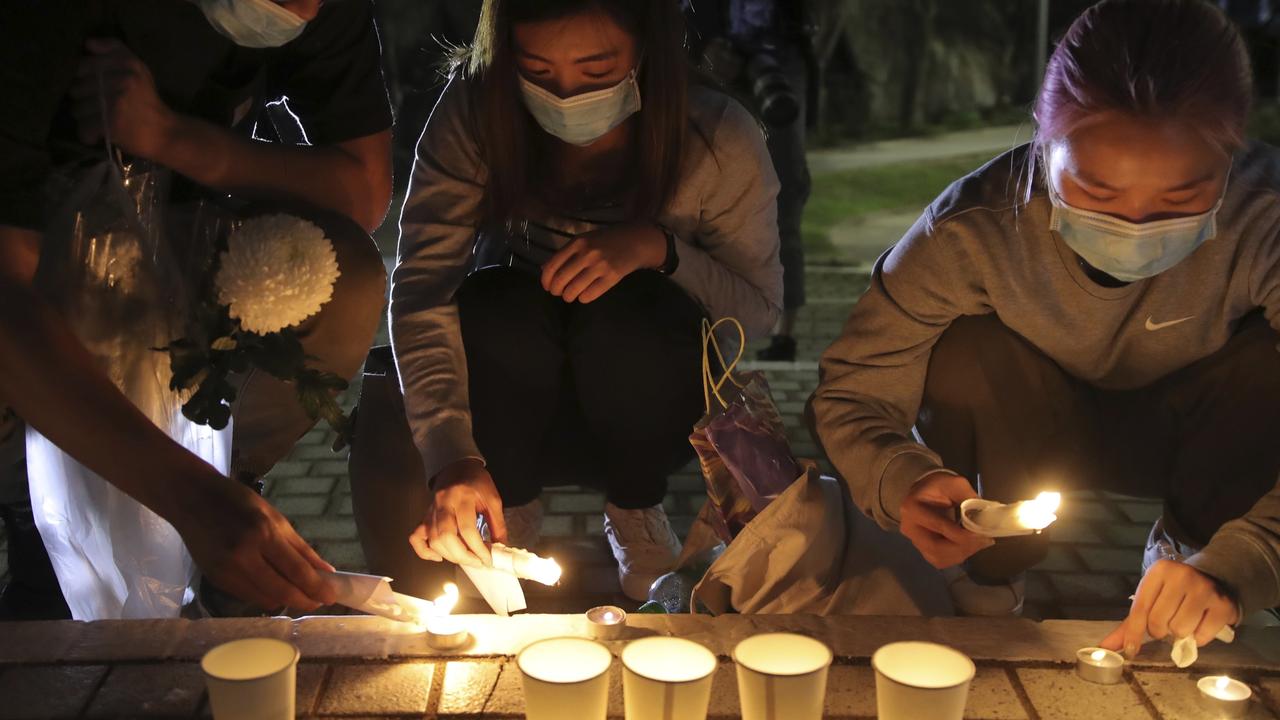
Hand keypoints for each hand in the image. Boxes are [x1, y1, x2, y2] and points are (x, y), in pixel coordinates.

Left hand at [68, 38, 176, 159]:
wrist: (165, 132)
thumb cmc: (147, 100)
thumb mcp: (138, 68)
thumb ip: (115, 49)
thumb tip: (88, 44)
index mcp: (128, 64)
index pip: (84, 66)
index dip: (83, 78)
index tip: (96, 87)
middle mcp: (122, 80)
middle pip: (77, 88)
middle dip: (83, 99)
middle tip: (99, 106)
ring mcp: (116, 103)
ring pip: (77, 108)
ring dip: (84, 117)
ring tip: (100, 119)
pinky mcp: (112, 124)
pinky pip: (84, 127)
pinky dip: (88, 134)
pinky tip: (99, 133)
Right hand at [169, 470, 336, 611]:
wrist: (192, 499)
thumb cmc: (238, 502)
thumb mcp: (275, 517)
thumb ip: (301, 548)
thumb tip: (326, 570)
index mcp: (263, 533)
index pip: (296, 570)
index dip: (317, 587)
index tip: (332, 596)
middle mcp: (244, 555)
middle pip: (282, 590)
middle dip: (305, 600)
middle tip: (320, 601)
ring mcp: (227, 570)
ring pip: (265, 598)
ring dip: (287, 601)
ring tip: (301, 596)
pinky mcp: (215, 579)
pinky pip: (248, 596)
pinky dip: (266, 596)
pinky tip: (276, 591)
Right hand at [409, 459, 507, 567]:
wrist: (457, 467)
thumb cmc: (477, 483)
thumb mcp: (493, 499)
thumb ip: (497, 524)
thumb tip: (501, 549)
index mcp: (462, 497)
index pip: (467, 529)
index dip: (478, 549)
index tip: (488, 560)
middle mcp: (443, 504)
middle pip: (446, 537)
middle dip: (463, 556)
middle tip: (478, 562)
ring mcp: (431, 511)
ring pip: (433, 540)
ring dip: (450, 556)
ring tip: (466, 559)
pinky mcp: (425, 517)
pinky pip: (416, 538)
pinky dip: (425, 552)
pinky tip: (440, 557)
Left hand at [541, 224, 666, 302]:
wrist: (635, 241)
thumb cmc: (606, 241)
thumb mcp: (584, 241)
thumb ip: (565, 254)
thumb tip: (545, 270)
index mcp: (577, 243)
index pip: (553, 265)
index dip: (546, 280)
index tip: (547, 286)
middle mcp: (587, 253)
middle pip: (561, 280)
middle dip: (556, 290)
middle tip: (558, 293)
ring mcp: (600, 266)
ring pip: (573, 290)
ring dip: (568, 296)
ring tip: (570, 296)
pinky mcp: (612, 277)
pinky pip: (590, 294)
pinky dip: (583, 298)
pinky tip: (583, 296)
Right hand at [900, 471, 994, 567]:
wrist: (924, 492)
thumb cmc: (939, 486)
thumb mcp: (955, 483)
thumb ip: (969, 498)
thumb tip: (986, 517)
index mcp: (913, 509)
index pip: (940, 527)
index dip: (964, 534)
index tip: (984, 533)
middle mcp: (909, 528)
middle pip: (937, 548)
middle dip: (964, 547)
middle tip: (985, 540)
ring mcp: (914, 541)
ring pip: (939, 558)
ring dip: (962, 553)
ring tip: (979, 542)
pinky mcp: (921, 549)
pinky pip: (940, 560)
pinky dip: (957, 557)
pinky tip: (968, 546)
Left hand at [1101, 559, 1238, 656]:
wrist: (1214, 581)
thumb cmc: (1174, 593)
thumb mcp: (1151, 600)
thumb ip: (1130, 624)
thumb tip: (1105, 647)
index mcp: (1158, 572)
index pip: (1140, 608)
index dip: (1134, 633)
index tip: (1131, 650)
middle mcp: (1181, 576)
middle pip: (1159, 621)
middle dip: (1160, 630)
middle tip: (1167, 624)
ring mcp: (1204, 589)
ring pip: (1180, 629)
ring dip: (1179, 634)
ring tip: (1184, 622)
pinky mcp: (1222, 605)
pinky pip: (1201, 636)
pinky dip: (1198, 638)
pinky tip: (1200, 625)